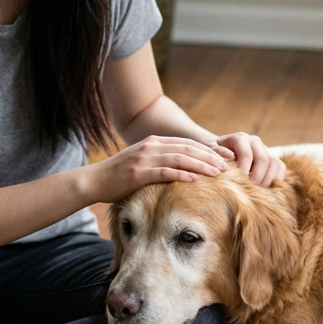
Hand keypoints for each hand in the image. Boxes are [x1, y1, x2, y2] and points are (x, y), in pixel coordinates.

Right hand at [85, 135, 229, 203]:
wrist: (94, 180)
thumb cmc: (120, 176)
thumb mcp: (143, 163)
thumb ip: (161, 162)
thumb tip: (185, 172)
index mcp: (154, 142)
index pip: (187, 144)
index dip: (208, 149)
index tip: (225, 157)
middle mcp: (151, 146)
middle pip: (188, 149)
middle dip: (210, 156)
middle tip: (228, 165)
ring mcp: (144, 158)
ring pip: (179, 158)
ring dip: (201, 165)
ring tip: (217, 173)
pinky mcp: (137, 172)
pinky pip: (164, 172)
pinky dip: (181, 175)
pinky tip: (194, 180)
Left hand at [216, 132, 285, 186]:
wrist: (222, 154)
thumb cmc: (215, 157)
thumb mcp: (211, 155)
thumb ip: (217, 157)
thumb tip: (226, 163)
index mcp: (240, 139)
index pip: (246, 154)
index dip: (244, 171)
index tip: (238, 183)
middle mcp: (255, 142)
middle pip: (263, 160)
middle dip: (256, 178)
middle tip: (248, 189)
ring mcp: (265, 149)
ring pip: (274, 164)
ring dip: (266, 180)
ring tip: (255, 190)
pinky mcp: (272, 158)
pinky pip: (280, 168)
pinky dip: (275, 179)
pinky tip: (265, 187)